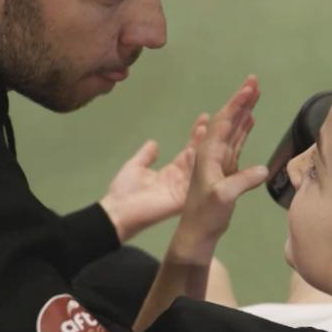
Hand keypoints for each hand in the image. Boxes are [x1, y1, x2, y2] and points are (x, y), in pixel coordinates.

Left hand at [100, 113, 209, 242]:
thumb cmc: (124, 191)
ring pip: (198, 167)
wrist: (117, 212)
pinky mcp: (181, 200)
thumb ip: (146, 155)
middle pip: (197, 157)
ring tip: (207, 130)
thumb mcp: (135, 166)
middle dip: (205, 139)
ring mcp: (183, 190)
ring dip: (202, 149)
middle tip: (215, 121)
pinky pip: (192, 182)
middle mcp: (181, 180)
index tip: (204, 119)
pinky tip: (197, 150)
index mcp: (171, 172)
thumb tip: (154, 143)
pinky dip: (194, 166)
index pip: (189, 151)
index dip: (196, 136)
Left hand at [170, 76, 268, 263]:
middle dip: (241, 100)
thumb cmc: (205, 215)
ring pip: (232, 129)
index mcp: (208, 154)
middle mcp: (212, 152)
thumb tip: (263, 169)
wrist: (197, 232)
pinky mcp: (225, 170)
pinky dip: (242, 130)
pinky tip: (249, 120)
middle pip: (228, 120)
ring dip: (243, 112)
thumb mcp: (222, 197)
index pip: (223, 122)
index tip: (250, 87)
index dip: (237, 103)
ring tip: (254, 95)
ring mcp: (218, 161)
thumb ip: (241, 182)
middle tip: (254, 81)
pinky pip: (235, 143)